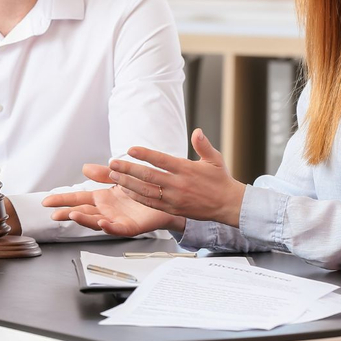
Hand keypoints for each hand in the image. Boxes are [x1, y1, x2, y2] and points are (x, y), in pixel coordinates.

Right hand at [42, 164, 185, 236]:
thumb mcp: (118, 177)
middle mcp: (106, 210)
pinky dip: (109, 227)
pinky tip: (102, 223)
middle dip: (68, 213)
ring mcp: (117, 219)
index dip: (62, 200)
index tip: (46, 201)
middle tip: (54, 214)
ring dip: (85, 219)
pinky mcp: (131, 226)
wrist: (165, 198)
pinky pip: (118, 228)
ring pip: (97, 221)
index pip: (77, 198)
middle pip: (83, 212)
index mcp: (102, 198)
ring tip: (73, 215)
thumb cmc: (141, 189)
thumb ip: (102, 174)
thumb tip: (84, 168)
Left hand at [110, 129, 245, 227]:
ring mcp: (174, 198)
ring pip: (146, 191)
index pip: (161, 160)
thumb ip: (203, 145)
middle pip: (148, 176)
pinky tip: (126, 191)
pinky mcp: (172, 209)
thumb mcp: (214, 159)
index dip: (145, 154)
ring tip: (113, 176)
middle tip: (113, 163)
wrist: (228, 205)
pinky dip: (137, 197)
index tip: (130, 149)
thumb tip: (197, 131)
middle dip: (128, 169)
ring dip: (127, 184)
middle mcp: (178, 184)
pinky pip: (151, 203)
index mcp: (186, 169)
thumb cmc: (220, 180)